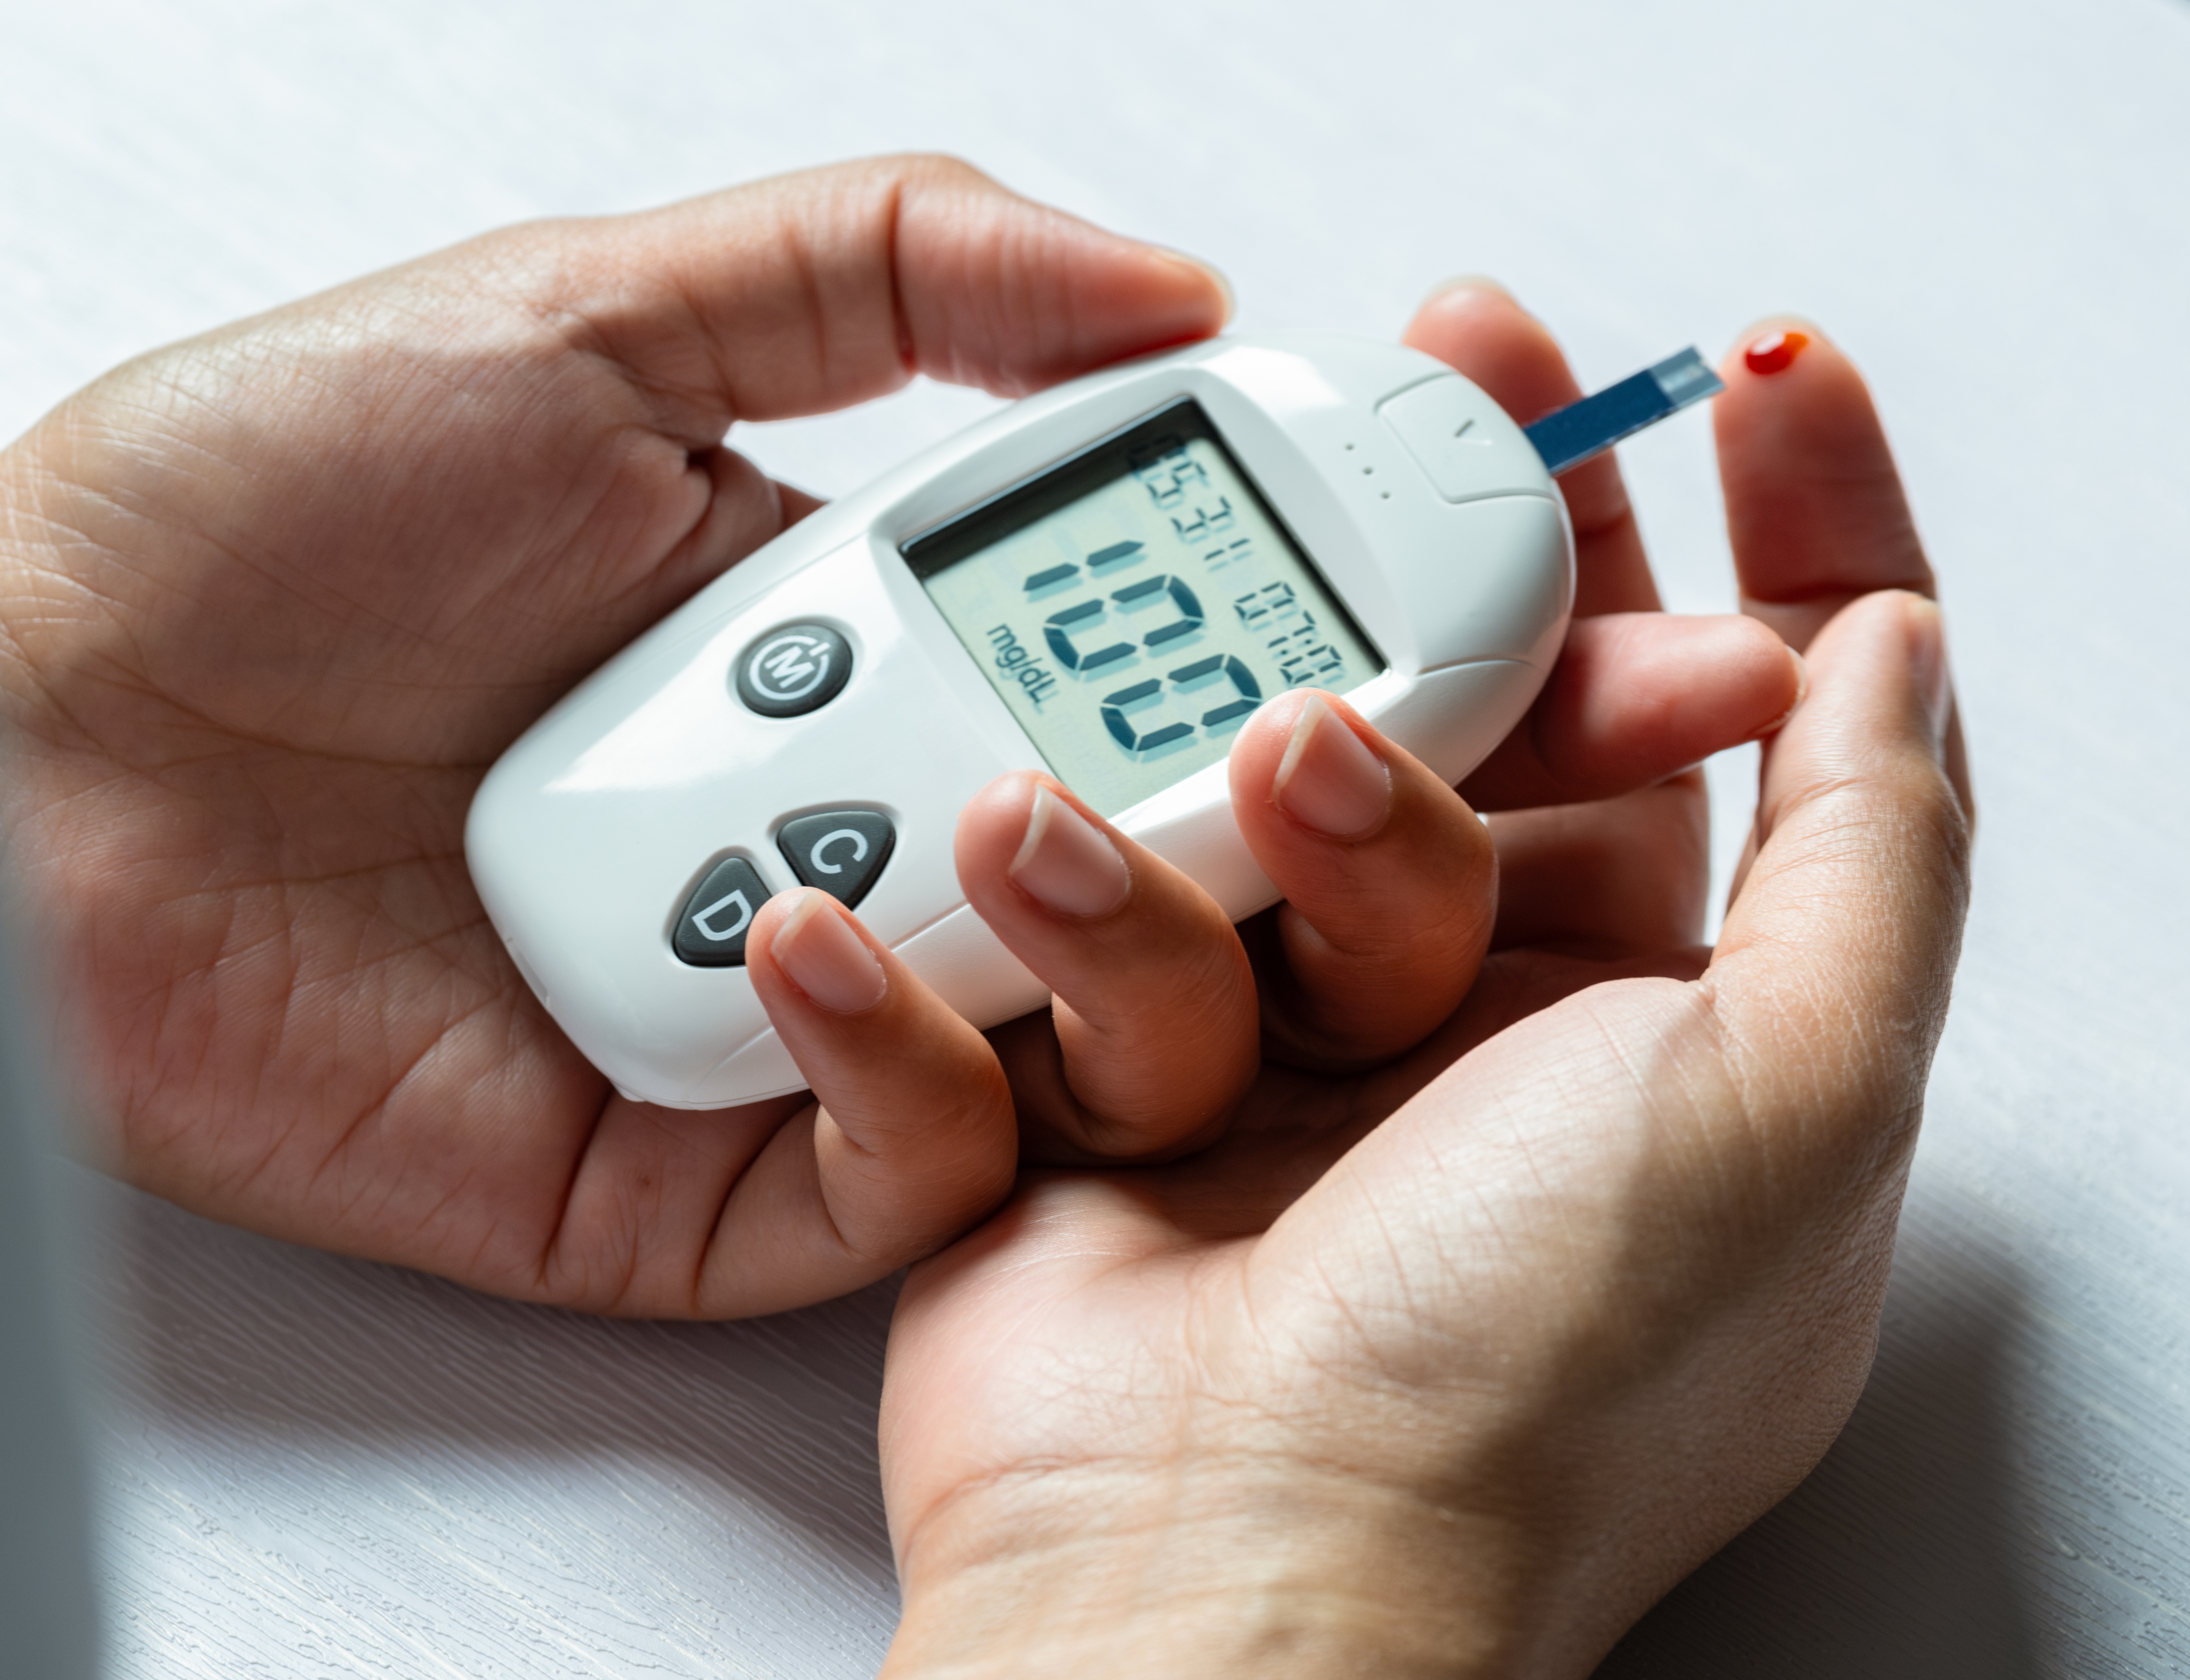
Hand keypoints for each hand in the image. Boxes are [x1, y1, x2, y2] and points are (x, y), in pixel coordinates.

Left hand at [0, 151, 1798, 1320]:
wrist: (23, 735)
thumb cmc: (258, 513)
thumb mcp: (587, 311)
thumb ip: (878, 269)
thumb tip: (1168, 279)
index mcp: (876, 631)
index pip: (1180, 628)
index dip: (1366, 596)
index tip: (1528, 542)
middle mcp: (874, 821)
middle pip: (1190, 846)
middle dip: (1405, 798)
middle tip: (1600, 719)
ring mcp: (811, 1008)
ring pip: (1086, 1025)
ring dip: (1143, 927)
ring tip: (1076, 806)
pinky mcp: (710, 1173)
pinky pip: (904, 1173)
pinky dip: (918, 1082)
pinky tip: (843, 946)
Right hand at [855, 313, 1971, 1676]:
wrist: (1212, 1580)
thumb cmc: (1515, 1381)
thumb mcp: (1789, 1102)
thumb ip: (1872, 858)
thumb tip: (1896, 650)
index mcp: (1651, 1022)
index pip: (1735, 721)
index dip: (1761, 529)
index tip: (1744, 379)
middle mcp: (1459, 1030)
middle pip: (1454, 728)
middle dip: (1407, 612)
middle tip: (1364, 471)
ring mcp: (1258, 1063)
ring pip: (1203, 836)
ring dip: (1134, 848)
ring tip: (1070, 858)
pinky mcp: (1072, 1108)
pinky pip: (1001, 984)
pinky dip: (916, 976)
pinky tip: (863, 945)